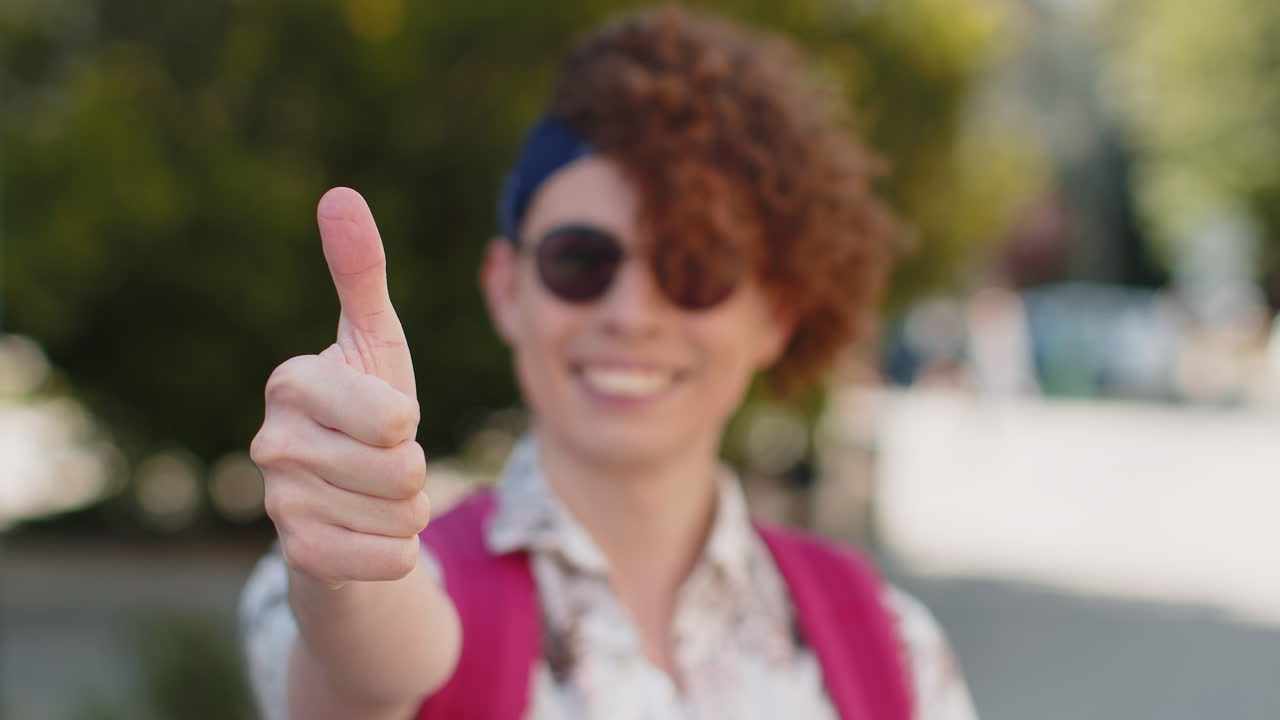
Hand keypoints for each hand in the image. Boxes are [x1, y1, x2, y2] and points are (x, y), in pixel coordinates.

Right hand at [251, 187, 428, 587]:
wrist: (345, 504)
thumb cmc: (367, 411)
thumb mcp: (374, 340)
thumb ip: (360, 272)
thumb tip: (339, 194)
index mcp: (291, 382)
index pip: (393, 414)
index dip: (406, 421)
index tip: (382, 416)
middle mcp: (271, 442)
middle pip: (403, 468)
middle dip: (413, 469)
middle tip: (382, 461)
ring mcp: (277, 503)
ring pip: (402, 513)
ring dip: (407, 509)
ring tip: (374, 494)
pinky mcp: (298, 556)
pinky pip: (389, 557)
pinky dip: (397, 549)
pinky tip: (367, 535)